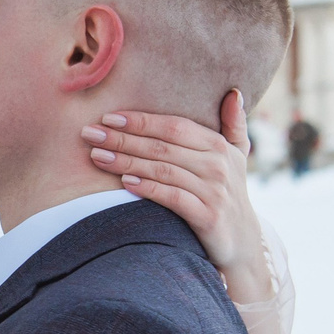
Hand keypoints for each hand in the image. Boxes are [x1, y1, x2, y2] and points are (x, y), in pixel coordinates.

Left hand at [84, 92, 275, 304]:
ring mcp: (214, 191)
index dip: (140, 121)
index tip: (108, 118)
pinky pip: (171, 197)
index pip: (174, 126)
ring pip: (163, 170)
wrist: (243, 241)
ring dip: (126, 162)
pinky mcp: (208, 216)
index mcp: (220, 145)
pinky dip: (147, 188)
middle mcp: (218, 165)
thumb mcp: (238, 156)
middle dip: (123, 139)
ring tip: (97, 156)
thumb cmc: (230, 192)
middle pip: (162, 146)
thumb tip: (233, 92)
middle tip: (90, 134)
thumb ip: (234, 124)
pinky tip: (124, 182)